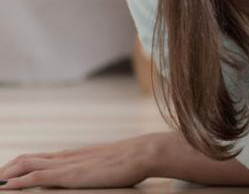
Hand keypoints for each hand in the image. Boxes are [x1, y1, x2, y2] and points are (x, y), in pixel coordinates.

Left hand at [0, 133, 160, 189]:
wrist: (143, 153)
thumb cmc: (133, 160)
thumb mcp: (109, 164)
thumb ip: (96, 168)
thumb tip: (97, 174)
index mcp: (74, 155)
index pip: (38, 157)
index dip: (19, 164)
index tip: (6, 173)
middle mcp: (66, 157)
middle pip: (26, 159)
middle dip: (6, 169)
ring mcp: (67, 164)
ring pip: (25, 165)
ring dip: (6, 173)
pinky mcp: (70, 174)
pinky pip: (36, 177)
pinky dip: (17, 181)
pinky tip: (6, 187)